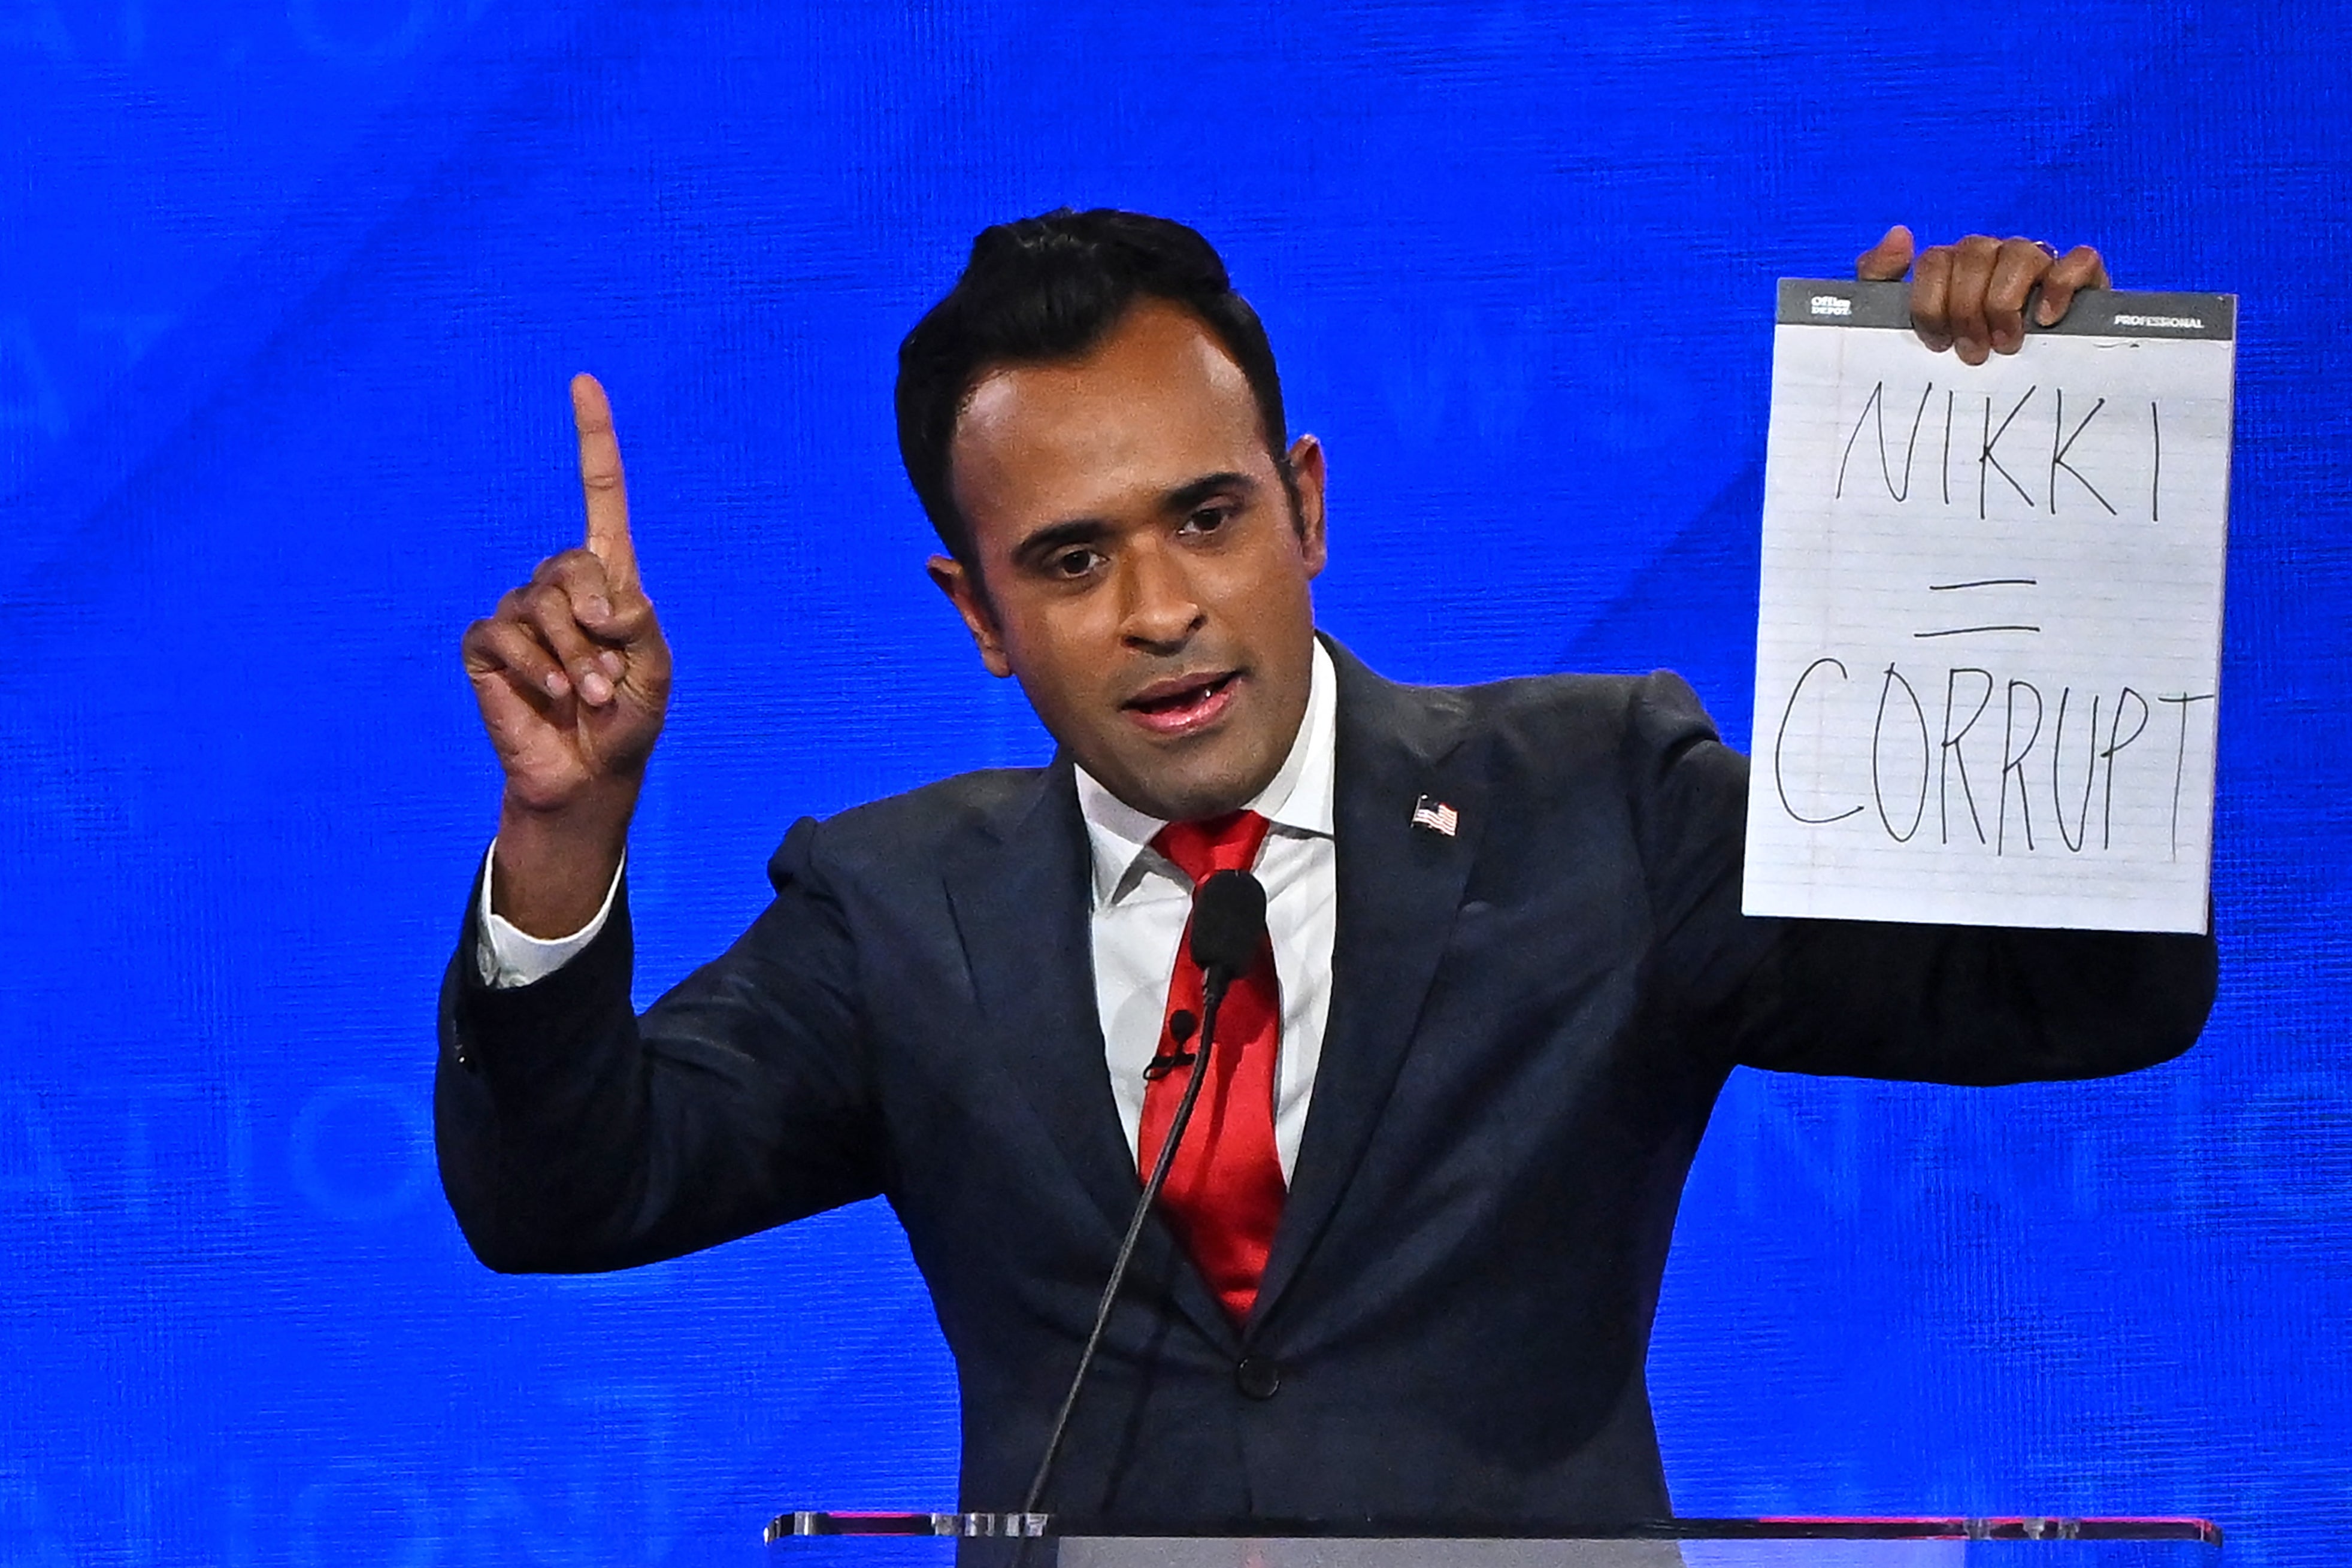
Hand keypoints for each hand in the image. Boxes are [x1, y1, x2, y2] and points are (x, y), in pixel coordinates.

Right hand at [461, 375, 671, 931]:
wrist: (587, 775)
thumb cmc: (626, 723)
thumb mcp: (655, 674)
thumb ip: (642, 627)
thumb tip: (604, 600)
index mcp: (609, 581)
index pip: (600, 496)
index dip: (593, 440)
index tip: (585, 382)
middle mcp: (560, 586)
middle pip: (570, 565)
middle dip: (594, 628)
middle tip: (606, 681)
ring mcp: (519, 614)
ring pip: (538, 607)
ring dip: (568, 658)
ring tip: (580, 697)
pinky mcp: (486, 648)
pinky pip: (499, 636)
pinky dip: (529, 668)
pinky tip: (546, 696)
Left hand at [1857, 225, 2110, 365]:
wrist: (2016, 393)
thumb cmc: (1956, 353)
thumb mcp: (1901, 323)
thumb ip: (1880, 279)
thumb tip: (1901, 234)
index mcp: (1954, 264)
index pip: (1935, 260)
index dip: (1931, 304)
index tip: (1938, 344)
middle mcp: (1995, 255)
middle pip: (1973, 254)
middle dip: (1966, 310)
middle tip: (1972, 354)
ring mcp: (2038, 262)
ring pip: (2020, 254)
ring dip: (2005, 304)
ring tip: (2005, 345)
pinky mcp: (2082, 276)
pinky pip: (2078, 259)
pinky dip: (2060, 286)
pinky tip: (2044, 318)